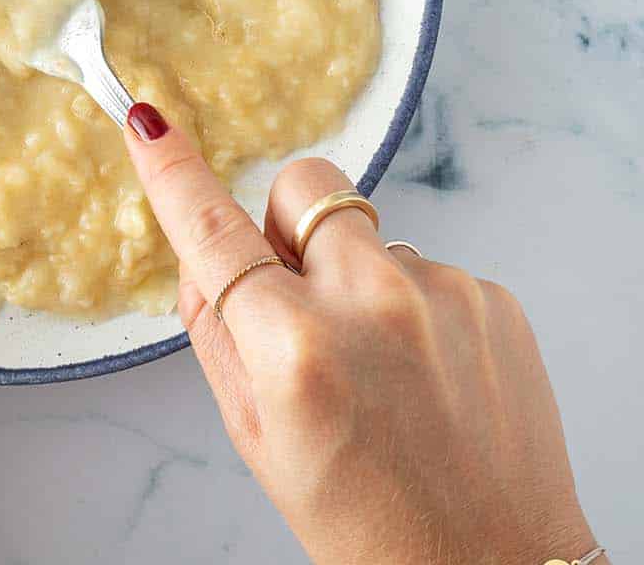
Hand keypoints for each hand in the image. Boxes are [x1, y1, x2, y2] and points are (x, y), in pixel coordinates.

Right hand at [125, 105, 601, 564]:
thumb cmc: (368, 529)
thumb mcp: (262, 443)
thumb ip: (220, 340)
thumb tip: (202, 261)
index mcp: (298, 350)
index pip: (215, 234)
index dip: (173, 171)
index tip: (148, 119)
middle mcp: (372, 303)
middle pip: (303, 187)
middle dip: (290, 225)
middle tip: (302, 302)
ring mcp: (443, 293)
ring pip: (370, 235)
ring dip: (360, 281)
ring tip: (385, 374)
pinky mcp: (495, 298)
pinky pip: (429, 269)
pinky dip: (418, 311)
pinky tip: (431, 380)